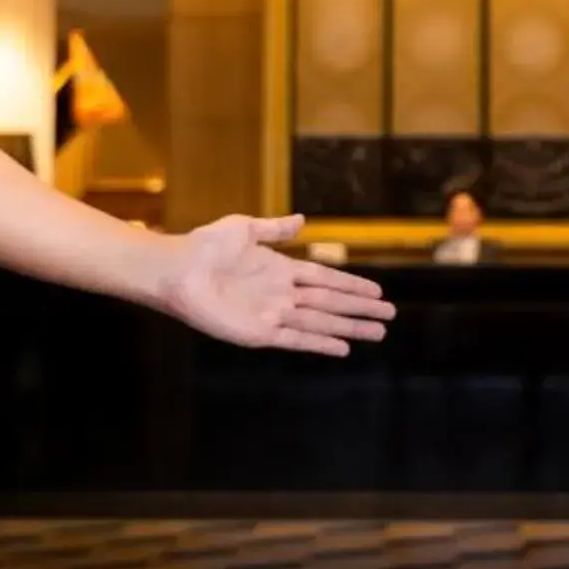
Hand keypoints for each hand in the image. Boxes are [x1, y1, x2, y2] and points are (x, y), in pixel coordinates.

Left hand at [158, 215, 393, 356]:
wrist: (178, 270)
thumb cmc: (205, 246)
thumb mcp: (244, 228)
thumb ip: (275, 229)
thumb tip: (302, 220)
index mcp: (280, 269)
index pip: (326, 278)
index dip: (352, 285)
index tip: (378, 291)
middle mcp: (281, 294)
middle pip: (331, 302)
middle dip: (360, 309)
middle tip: (390, 316)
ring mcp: (273, 315)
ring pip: (321, 322)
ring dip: (350, 328)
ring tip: (378, 333)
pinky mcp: (260, 333)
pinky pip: (297, 340)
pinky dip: (320, 343)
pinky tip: (343, 348)